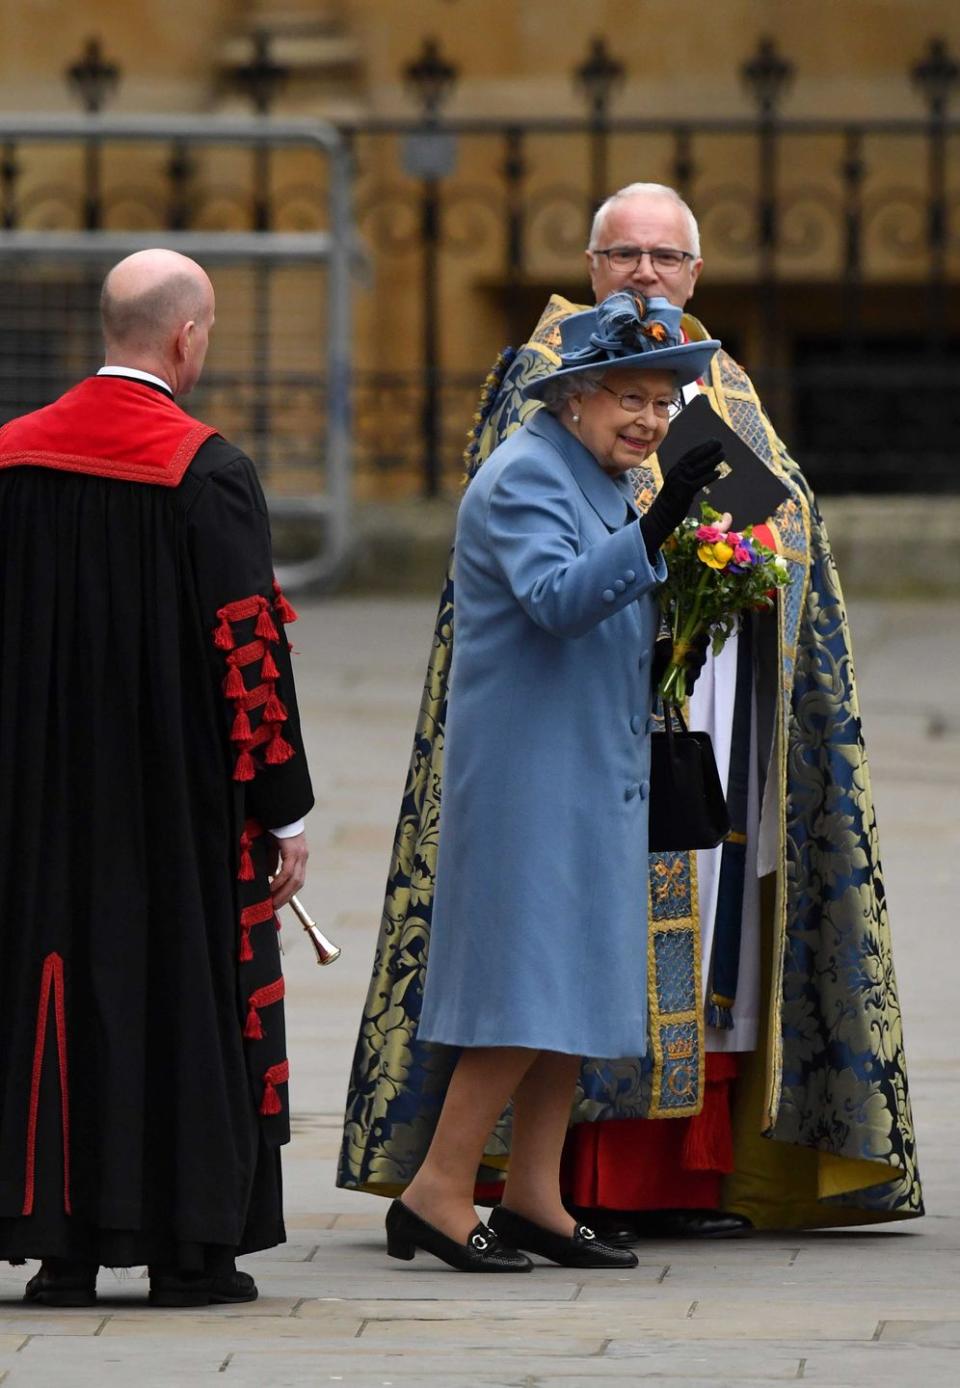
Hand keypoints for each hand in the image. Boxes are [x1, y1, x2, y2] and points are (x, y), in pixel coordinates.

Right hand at [267, 831, 307, 907]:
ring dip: (282, 893)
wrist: (280, 811)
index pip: (297, 880)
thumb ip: (274, 860)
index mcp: (300, 856)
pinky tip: (271, 889)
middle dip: (286, 898)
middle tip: (273, 908)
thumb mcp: (274, 847)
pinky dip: (279, 882)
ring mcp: (300, 853)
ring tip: (271, 903)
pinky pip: (287, 871)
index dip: (289, 893)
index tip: (278, 904)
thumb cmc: (275, 827)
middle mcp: (302, 856)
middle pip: (298, 883)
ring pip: (294, 880)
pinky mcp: (293, 850)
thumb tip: (271, 875)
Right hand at [638, 439, 723, 558]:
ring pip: (698, 468)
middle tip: (719, 443)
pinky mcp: (685, 492)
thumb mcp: (680, 483)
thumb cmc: (673, 500)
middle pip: (694, 458)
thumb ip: (692, 474)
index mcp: (675, 470)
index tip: (713, 441)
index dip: (702, 447)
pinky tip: (718, 473)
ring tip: (722, 454)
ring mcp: (680, 482)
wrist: (662, 515)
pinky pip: (699, 482)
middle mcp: (676, 473)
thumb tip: (710, 466)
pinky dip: (709, 476)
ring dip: (712, 460)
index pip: (690, 455)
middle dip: (707, 449)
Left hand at [652, 629, 709, 694]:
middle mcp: (695, 657)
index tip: (699, 637)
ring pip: (697, 672)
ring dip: (693, 673)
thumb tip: (670, 652)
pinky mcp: (686, 682)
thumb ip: (666, 647)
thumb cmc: (660, 651)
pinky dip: (689, 689)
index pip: (704, 640)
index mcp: (693, 645)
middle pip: (702, 658)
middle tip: (688, 655)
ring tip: (687, 673)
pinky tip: (687, 691)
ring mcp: (691, 670)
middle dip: (697, 657)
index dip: (703, 639)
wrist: (652, 665)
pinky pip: (690, 687)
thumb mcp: (661, 646)